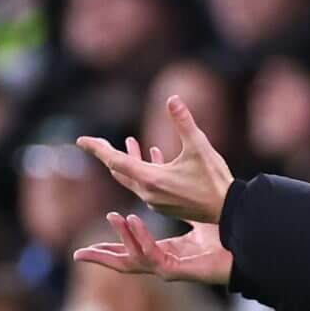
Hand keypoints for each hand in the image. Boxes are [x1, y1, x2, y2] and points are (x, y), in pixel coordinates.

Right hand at [74, 210, 232, 285]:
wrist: (243, 250)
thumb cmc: (222, 239)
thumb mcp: (192, 218)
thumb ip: (175, 204)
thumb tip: (167, 187)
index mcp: (162, 253)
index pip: (129, 252)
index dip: (109, 248)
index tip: (84, 247)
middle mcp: (162, 263)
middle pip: (124, 263)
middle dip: (102, 257)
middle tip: (80, 254)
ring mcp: (168, 268)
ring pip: (135, 258)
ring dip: (122, 237)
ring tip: (114, 216)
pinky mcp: (177, 270)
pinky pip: (153, 255)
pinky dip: (141, 239)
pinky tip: (134, 221)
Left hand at [77, 97, 233, 223]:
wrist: (228, 211)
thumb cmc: (214, 179)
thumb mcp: (199, 146)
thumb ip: (184, 122)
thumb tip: (172, 99)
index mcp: (151, 179)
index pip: (115, 161)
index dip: (97, 148)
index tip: (81, 140)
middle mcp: (148, 192)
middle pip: (119, 170)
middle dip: (108, 154)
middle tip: (94, 142)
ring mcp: (155, 201)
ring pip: (132, 178)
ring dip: (129, 160)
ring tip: (130, 142)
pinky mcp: (163, 205)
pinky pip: (145, 184)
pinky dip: (143, 169)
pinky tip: (153, 154)